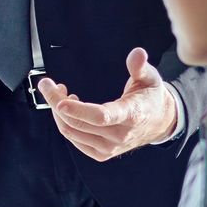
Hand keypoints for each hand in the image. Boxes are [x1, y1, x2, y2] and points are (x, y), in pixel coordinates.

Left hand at [36, 47, 177, 162]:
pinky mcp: (102, 154)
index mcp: (132, 115)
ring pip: (72, 132)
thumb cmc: (150, 98)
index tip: (60, 100)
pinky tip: (68, 108)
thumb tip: (137, 53)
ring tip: (58, 93)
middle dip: (55, 102)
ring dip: (58, 112)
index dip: (79, 110)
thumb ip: (140, 67)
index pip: (101, 116)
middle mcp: (119, 135)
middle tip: (47, 84)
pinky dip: (65, 123)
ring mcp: (110, 147)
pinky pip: (75, 139)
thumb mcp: (150, 79)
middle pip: (78, 123)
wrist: (159, 122)